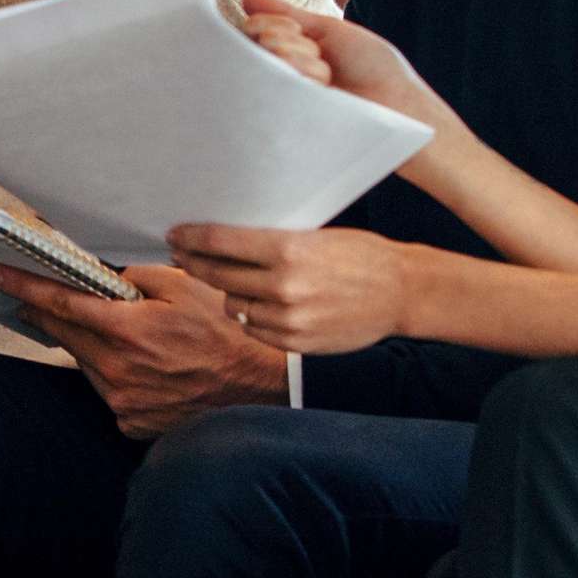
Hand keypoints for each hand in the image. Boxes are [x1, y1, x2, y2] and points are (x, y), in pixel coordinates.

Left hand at [0, 262, 287, 437]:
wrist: (263, 389)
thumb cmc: (227, 332)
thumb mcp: (184, 285)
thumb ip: (134, 276)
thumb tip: (100, 274)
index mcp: (128, 330)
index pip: (60, 303)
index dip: (23, 286)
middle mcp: (118, 370)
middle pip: (65, 333)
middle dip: (47, 311)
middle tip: (30, 295)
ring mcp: (123, 402)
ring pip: (87, 362)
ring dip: (92, 344)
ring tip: (125, 333)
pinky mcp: (132, 422)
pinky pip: (109, 389)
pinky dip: (115, 373)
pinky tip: (144, 366)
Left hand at [165, 224, 416, 356]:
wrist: (402, 292)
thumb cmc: (359, 255)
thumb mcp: (312, 235)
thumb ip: (268, 241)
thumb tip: (220, 239)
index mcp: (287, 249)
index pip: (219, 241)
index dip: (191, 237)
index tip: (175, 234)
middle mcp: (284, 285)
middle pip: (217, 274)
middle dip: (194, 262)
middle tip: (181, 255)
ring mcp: (289, 318)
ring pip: (232, 305)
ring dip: (227, 292)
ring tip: (229, 280)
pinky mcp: (296, 342)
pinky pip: (253, 328)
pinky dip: (250, 316)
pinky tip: (257, 304)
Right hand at [236, 0, 468, 153]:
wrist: (397, 105)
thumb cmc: (373, 67)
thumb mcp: (330, 30)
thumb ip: (287, 13)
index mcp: (292, 49)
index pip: (253, 28)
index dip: (270, 22)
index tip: (299, 30)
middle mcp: (281, 72)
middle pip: (253, 41)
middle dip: (287, 41)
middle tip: (319, 57)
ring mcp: (281, 96)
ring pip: (261, 62)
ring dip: (297, 60)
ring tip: (326, 79)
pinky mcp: (284, 117)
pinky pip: (266, 88)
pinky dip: (297, 77)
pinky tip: (318, 89)